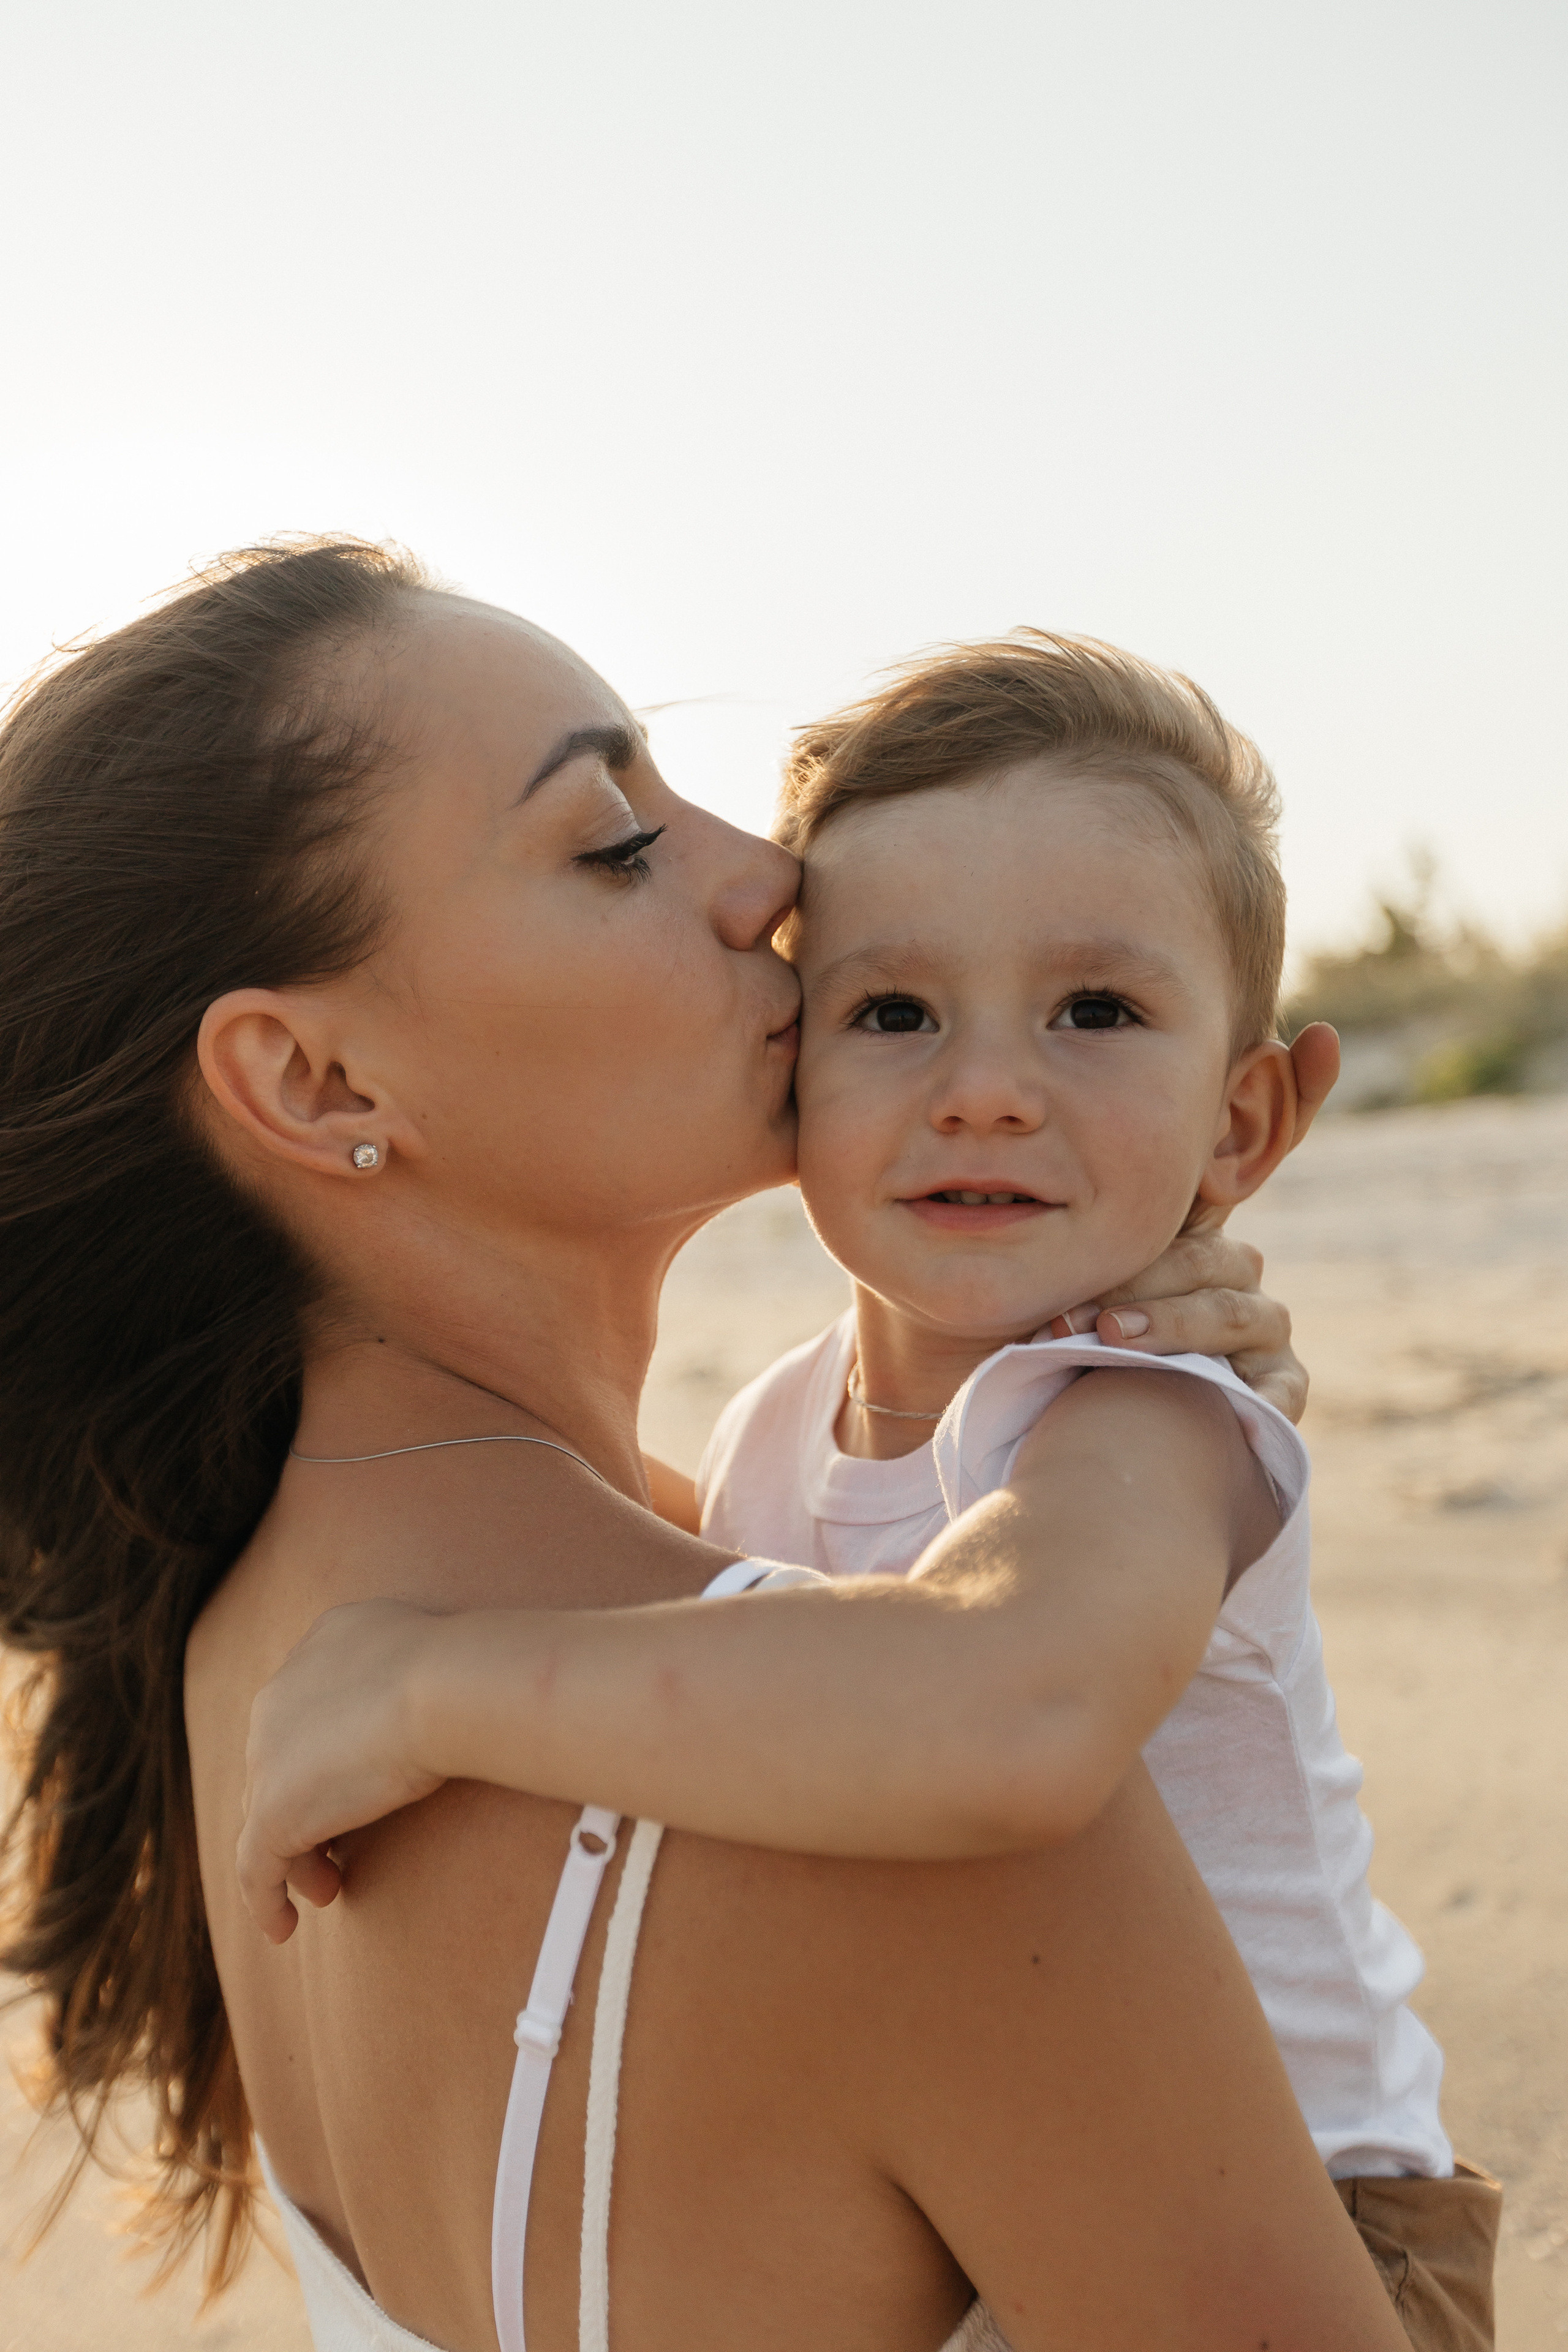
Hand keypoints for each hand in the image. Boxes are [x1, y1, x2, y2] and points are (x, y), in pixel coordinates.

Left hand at [237, 1599, 448, 1943]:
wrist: (445, 1687)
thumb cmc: (463, 1671)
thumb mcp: (438, 1652)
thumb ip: (422, 1669)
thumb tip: (454, 1692)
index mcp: (320, 1650)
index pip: (308, 1713)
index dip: (326, 1755)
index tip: (355, 1787)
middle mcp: (280, 1697)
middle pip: (280, 1766)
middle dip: (306, 1807)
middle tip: (340, 1848)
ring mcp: (269, 1756)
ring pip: (266, 1816)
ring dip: (295, 1854)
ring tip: (330, 1887)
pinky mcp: (272, 1811)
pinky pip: (255, 1868)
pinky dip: (265, 1899)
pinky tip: (283, 1927)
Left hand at [1044, 1025, 1334, 1425]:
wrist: (1057, 1430)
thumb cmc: (1052, 1334)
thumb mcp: (1044, 1252)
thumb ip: (1044, 1188)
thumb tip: (994, 1097)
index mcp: (1188, 1225)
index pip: (1256, 1148)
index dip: (1298, 1090)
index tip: (1316, 1037)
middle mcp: (1233, 1270)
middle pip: (1212, 1246)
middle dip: (1153, 1267)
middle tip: (1093, 1294)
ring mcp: (1257, 1331)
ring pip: (1234, 1306)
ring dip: (1172, 1320)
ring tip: (1109, 1332)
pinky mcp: (1271, 1392)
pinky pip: (1279, 1385)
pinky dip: (1248, 1388)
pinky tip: (1220, 1394)